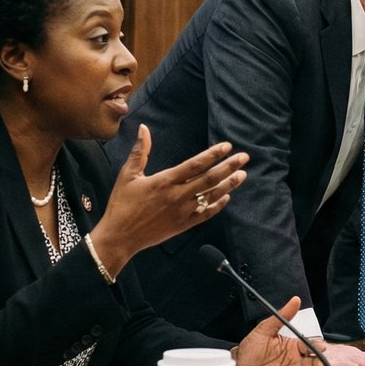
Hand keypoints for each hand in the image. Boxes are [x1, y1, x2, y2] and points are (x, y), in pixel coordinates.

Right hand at [90, 125, 248, 272]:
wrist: (120, 237)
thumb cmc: (122, 204)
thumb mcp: (128, 175)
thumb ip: (140, 151)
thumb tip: (144, 128)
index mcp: (165, 181)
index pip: (195, 164)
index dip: (213, 154)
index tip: (227, 146)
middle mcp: (177, 196)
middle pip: (209, 179)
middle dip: (229, 167)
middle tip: (244, 157)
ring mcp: (182, 212)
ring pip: (211, 196)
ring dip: (229, 185)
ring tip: (242, 175)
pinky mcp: (183, 225)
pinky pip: (205, 214)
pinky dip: (218, 205)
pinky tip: (227, 197)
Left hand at [233, 296, 325, 365]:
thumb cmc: (250, 347)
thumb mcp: (265, 328)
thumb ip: (282, 316)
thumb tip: (295, 300)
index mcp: (293, 347)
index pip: (309, 346)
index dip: (317, 347)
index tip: (322, 347)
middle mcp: (295, 361)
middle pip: (314, 363)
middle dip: (323, 365)